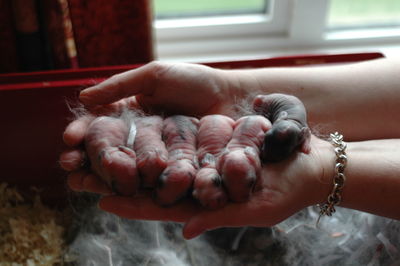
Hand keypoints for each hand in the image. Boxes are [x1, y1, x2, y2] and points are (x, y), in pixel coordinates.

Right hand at [60, 62, 240, 192]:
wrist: (231, 97)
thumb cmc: (194, 82)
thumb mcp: (155, 76)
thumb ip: (121, 86)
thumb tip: (83, 98)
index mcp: (131, 115)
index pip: (100, 125)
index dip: (83, 132)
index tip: (70, 139)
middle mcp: (139, 139)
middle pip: (105, 151)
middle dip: (84, 157)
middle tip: (68, 164)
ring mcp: (154, 157)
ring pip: (121, 170)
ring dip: (98, 176)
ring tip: (79, 182)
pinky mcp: (172, 171)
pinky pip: (148, 181)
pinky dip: (129, 189)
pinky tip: (110, 193)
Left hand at [98, 136, 333, 238]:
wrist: (306, 164)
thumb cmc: (287, 191)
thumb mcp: (258, 208)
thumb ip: (221, 218)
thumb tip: (186, 229)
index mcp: (204, 206)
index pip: (163, 208)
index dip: (134, 205)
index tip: (102, 200)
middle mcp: (196, 185)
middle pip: (151, 184)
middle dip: (117, 180)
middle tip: (81, 173)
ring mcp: (200, 162)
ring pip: (158, 159)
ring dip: (128, 153)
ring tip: (95, 147)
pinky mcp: (207, 142)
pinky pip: (177, 137)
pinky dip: (155, 134)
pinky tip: (133, 125)